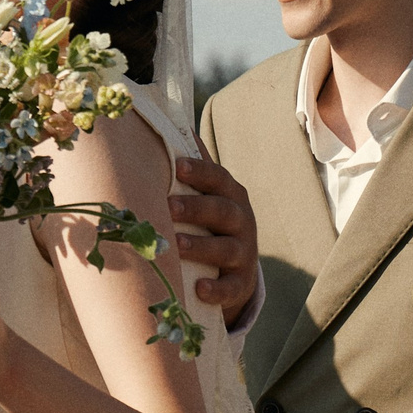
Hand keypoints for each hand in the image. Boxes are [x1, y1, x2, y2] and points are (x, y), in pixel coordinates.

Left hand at [169, 155, 261, 330]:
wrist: (235, 271)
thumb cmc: (209, 224)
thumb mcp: (206, 196)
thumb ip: (193, 167)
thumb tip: (172, 123)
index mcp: (230, 195)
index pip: (218, 179)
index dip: (201, 172)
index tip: (179, 167)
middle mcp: (242, 221)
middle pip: (223, 211)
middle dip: (197, 208)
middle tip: (168, 206)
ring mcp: (244, 253)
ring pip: (227, 248)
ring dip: (202, 246)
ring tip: (176, 246)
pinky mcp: (241, 284)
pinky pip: (232, 287)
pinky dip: (217, 289)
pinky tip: (199, 288)